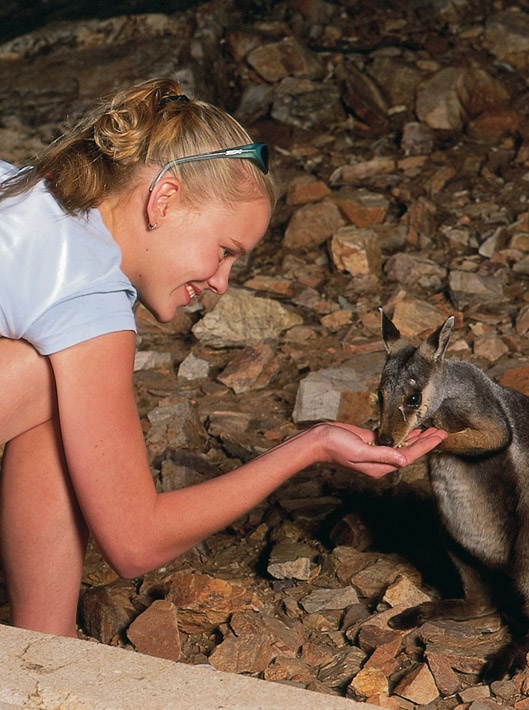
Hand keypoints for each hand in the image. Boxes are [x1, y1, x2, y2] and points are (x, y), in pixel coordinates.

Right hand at [315, 423, 446, 478]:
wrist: (318, 441)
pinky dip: (404, 434)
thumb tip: (403, 458)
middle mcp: (380, 461)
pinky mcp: (370, 441)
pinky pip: (392, 439)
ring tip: (433, 430)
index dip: (425, 446)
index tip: (439, 438)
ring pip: (402, 445)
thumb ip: (382, 454)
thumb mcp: (359, 451)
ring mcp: (376, 451)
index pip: (408, 456)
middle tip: (443, 433)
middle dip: (427, 442)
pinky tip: (412, 430)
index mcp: (380, 466)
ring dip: (418, 438)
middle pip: (409, 451)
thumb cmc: (335, 446)